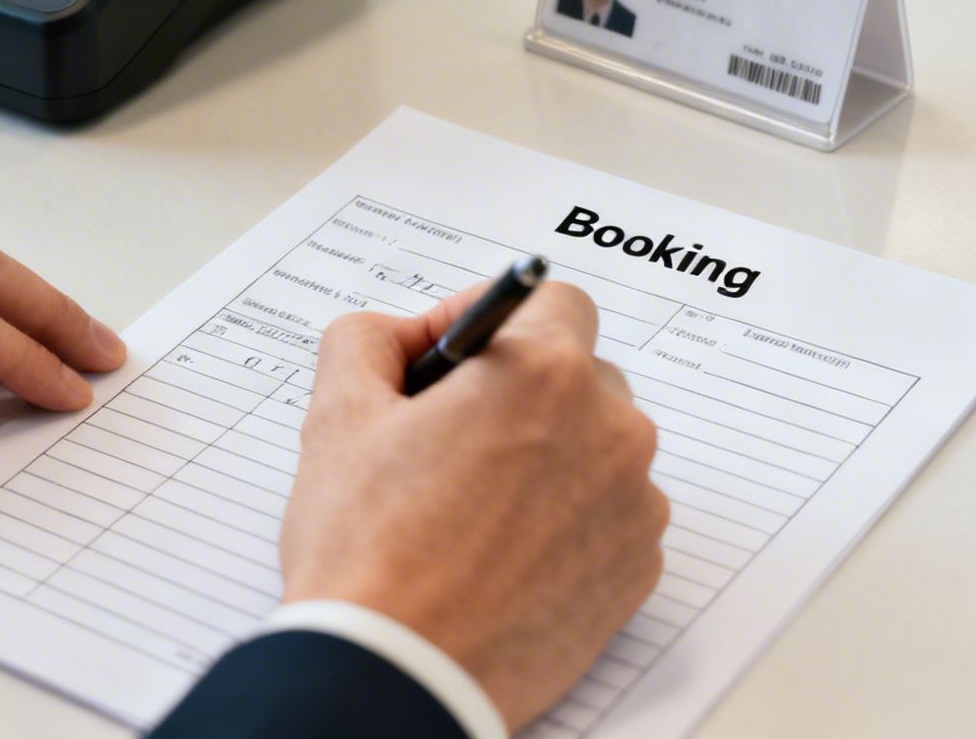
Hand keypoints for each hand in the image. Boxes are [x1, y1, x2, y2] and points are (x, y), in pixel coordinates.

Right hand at [281, 282, 668, 730]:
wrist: (398, 676)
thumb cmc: (369, 554)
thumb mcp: (337, 417)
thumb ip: (368, 342)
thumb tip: (398, 336)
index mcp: (545, 374)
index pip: (551, 299)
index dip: (493, 320)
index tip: (451, 358)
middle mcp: (611, 431)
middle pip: (579, 374)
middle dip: (520, 392)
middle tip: (448, 438)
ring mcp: (634, 506)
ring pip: (595, 448)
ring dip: (547, 457)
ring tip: (470, 508)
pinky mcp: (637, 571)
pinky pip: (609, 517)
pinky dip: (566, 522)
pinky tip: (501, 554)